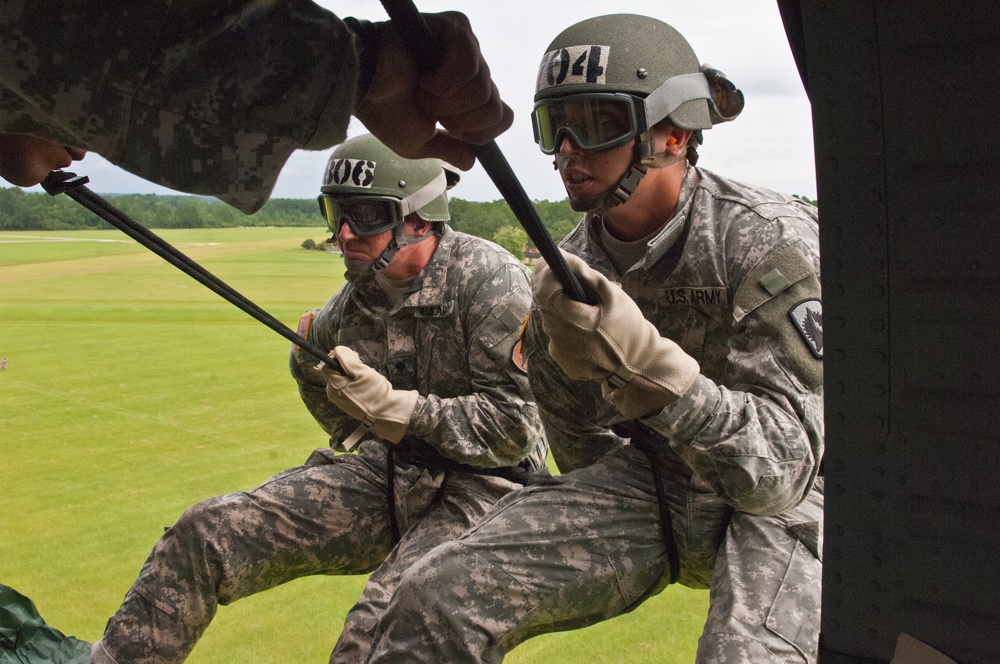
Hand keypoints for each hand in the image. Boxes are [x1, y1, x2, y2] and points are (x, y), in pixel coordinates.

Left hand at [321, 346, 417, 442]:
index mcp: (334, 386)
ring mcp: (339, 399)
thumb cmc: (375, 392)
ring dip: (352, 373)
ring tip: (366, 376)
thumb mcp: (362, 372)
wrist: (386, 412)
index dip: (339, 357)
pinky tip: (365, 384)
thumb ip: (347, 359)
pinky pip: (346, 385)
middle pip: (334, 371)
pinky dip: (354, 381)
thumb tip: (337, 350)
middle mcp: (333, 393)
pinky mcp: (347, 402)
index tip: (354, 358)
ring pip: (341, 377)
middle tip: (362, 367)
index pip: (327, 365)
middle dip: (347, 365)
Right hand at [354, 11, 513, 170]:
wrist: (361, 87)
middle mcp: (472, 70)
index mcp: (467, 94)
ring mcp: (466, 47)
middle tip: (429, 108)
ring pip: (482, 91)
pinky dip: (444, 82)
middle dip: (458, 120)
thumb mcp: (419, 143)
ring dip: (445, 101)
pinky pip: (469, 66)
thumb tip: (471, 162)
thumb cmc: (385, 111)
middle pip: (493, 108)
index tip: (447, 129)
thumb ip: (448, 150)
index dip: (478, 133)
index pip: (502, 117)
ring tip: (421, 90)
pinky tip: (424, 77)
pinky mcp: (455, 29)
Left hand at [532, 251, 699, 418]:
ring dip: (560, 309)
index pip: (544, 291)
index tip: (547, 261)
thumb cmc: (627, 327)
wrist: (637, 364)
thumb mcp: (613, 295)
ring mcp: (559, 352)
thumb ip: (587, 275)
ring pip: (551, 320)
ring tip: (582, 306)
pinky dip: (566, 327)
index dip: (543, 274)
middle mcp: (559, 337)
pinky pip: (558, 337)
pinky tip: (584, 328)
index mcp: (572, 319)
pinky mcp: (562, 361)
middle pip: (545, 305)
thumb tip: (564, 258)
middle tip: (564, 277)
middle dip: (552, 288)